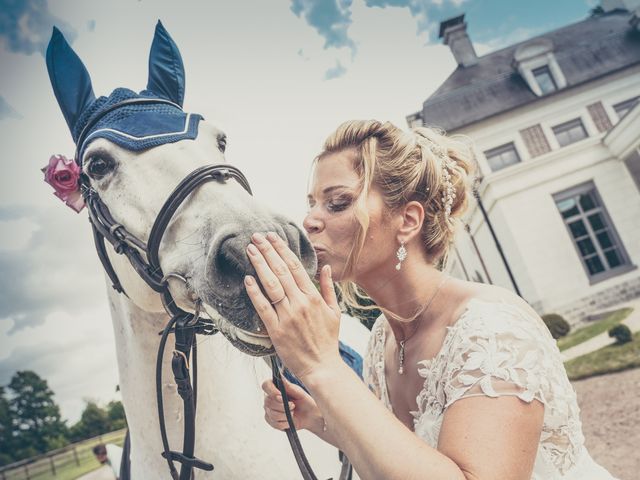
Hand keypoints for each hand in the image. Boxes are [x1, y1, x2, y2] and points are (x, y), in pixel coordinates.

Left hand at [244, 231, 341, 380]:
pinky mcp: (277, 330)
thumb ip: (328, 288)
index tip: (272, 237)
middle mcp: (300, 303)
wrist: (322, 367)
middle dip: (268, 251)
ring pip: (272, 285)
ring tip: (250, 250)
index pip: (295, 267)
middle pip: (281, 271)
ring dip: (260, 265)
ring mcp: (288, 316)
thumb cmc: (327, 340)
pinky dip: (255, 293)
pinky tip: (248, 279)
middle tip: (256, 237)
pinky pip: (263, 308)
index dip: (282, 250)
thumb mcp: (334, 312)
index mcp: (313, 297)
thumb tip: (326, 268)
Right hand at [262, 378, 323, 432]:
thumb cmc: (304, 401)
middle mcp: (269, 398)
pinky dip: (284, 423)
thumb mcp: (299, 392)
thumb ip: (288, 386)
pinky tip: (290, 420)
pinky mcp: (271, 421)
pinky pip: (274, 423)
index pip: (266, 385)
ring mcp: (269, 410)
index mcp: (275, 387)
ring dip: (285, 415)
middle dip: (282, 406)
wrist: (309, 416)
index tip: (281, 396)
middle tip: (293, 405)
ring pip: (272, 414)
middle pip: (268, 402)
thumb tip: (280, 376)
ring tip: (293, 412)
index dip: (271, 391)